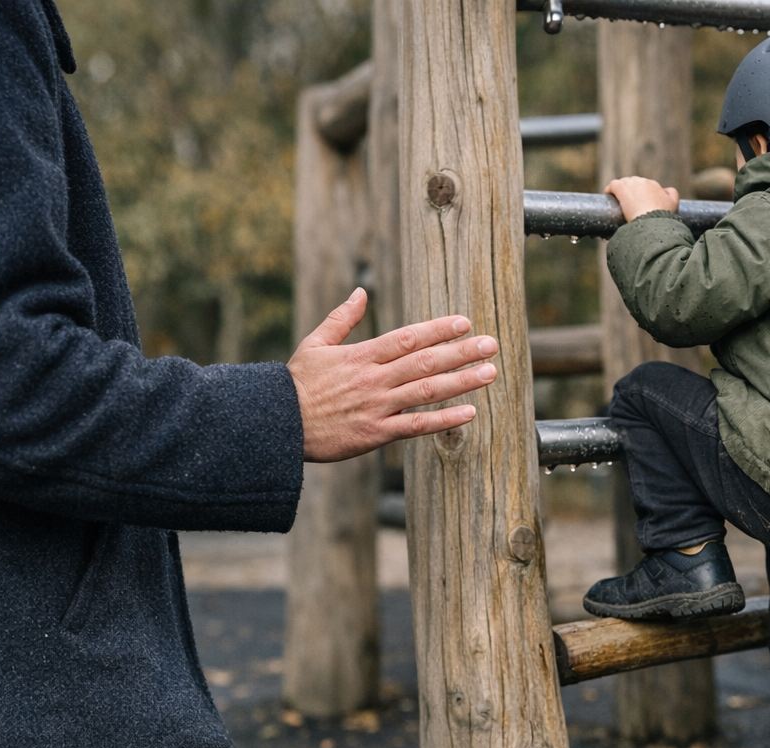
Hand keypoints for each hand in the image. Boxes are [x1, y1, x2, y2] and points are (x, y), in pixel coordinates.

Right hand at [288, 289, 498, 462]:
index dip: (438, 329)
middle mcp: (374, 379)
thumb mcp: (314, 344)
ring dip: (462, 381)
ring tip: (489, 372)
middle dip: (461, 352)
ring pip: (427, 391)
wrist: (277, 425)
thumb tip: (361, 291)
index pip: (408, 338)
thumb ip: (341, 319)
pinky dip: (444, 419)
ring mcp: (378, 406)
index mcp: (361, 356)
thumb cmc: (296, 385)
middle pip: (425, 362)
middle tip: (491, 344)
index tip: (464, 322)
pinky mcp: (376, 433)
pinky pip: (416, 426)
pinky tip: (469, 412)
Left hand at [604, 176, 679, 221]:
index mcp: (654, 185)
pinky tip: (607, 195)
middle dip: (629, 191)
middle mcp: (643, 182)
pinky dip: (609, 189)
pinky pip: (613, 185)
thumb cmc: (662, 216)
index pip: (644, 185)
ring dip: (619, 190)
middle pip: (632, 183)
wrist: (652, 220)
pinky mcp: (621, 188)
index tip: (636, 203)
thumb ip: (672, 194)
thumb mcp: (674, 204)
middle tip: (626, 203)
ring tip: (616, 200)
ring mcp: (632, 184)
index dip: (639, 194)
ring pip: (622, 183)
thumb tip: (667, 189)